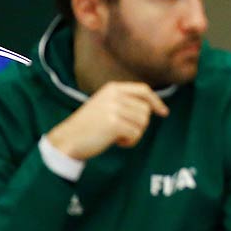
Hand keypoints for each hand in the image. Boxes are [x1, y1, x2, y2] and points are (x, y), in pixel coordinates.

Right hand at [43, 81, 168, 160]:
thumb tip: (154, 107)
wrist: (66, 140)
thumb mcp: (106, 106)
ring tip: (115, 135)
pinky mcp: (114, 123)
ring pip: (143, 123)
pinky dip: (129, 141)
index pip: (143, 90)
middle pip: (146, 110)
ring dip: (133, 134)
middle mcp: (114, 95)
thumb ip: (126, 102)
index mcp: (112, 88)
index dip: (156, 102)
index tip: (164, 112)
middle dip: (139, 124)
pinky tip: (115, 142)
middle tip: (120, 131)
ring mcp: (114, 108)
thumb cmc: (88, 127)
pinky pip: (136, 134)